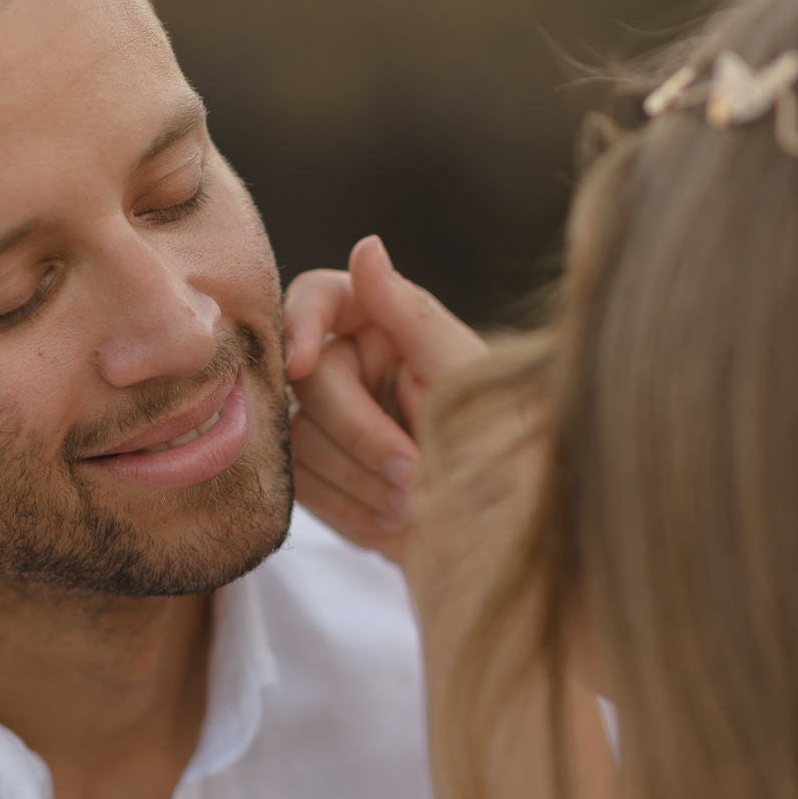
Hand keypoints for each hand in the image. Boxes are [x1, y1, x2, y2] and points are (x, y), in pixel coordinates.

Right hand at [284, 235, 486, 561]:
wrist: (497, 553)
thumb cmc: (502, 464)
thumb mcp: (466, 383)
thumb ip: (412, 315)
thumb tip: (366, 245)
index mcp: (392, 329)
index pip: (320, 297)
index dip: (301, 324)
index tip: (300, 363)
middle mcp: (357, 367)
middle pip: (306, 380)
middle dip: (358, 432)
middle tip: (411, 474)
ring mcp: (332, 423)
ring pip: (297, 436)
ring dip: (357, 479)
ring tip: (413, 505)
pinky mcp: (319, 476)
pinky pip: (296, 481)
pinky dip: (345, 507)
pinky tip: (389, 523)